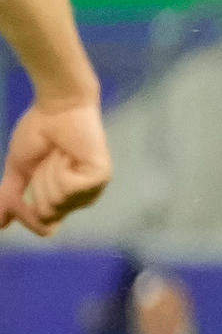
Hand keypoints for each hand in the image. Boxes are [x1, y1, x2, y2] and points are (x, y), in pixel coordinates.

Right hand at [0, 95, 109, 234]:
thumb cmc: (39, 134)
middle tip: (49, 159)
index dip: (25, 210)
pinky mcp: (100, 178)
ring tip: (61, 153)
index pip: (44, 226)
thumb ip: (9, 197)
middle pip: (47, 213)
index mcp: (63, 200)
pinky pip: (67, 188)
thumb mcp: (18, 170)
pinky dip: (60, 168)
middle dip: (38, 183)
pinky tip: (70, 153)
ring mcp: (92, 190)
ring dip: (48, 173)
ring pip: (57, 202)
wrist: (55, 108)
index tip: (29, 174)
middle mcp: (80, 200)